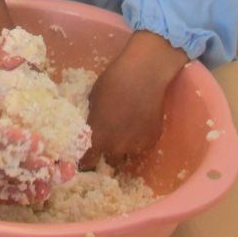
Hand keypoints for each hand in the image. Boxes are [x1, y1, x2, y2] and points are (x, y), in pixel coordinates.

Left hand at [80, 31, 186, 169]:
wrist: (144, 74)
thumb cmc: (113, 81)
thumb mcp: (93, 100)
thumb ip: (93, 120)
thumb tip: (92, 126)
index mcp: (97, 137)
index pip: (87, 162)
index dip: (85, 161)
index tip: (85, 158)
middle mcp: (116, 147)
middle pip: (110, 162)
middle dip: (107, 153)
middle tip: (108, 139)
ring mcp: (136, 146)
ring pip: (127, 155)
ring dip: (124, 147)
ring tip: (125, 129)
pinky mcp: (152, 141)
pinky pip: (142, 147)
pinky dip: (139, 139)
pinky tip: (138, 123)